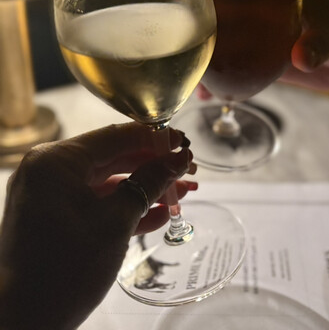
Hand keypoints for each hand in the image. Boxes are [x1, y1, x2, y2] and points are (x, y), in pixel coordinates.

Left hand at [0, 123, 194, 329]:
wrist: (22, 324)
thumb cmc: (64, 269)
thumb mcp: (115, 221)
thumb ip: (149, 183)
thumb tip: (178, 160)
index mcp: (56, 161)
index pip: (115, 137)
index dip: (155, 138)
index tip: (183, 144)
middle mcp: (49, 171)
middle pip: (112, 157)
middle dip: (153, 166)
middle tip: (188, 171)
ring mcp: (49, 195)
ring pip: (107, 182)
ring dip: (144, 189)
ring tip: (182, 194)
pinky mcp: (53, 219)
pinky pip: (94, 203)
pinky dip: (124, 208)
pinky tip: (159, 215)